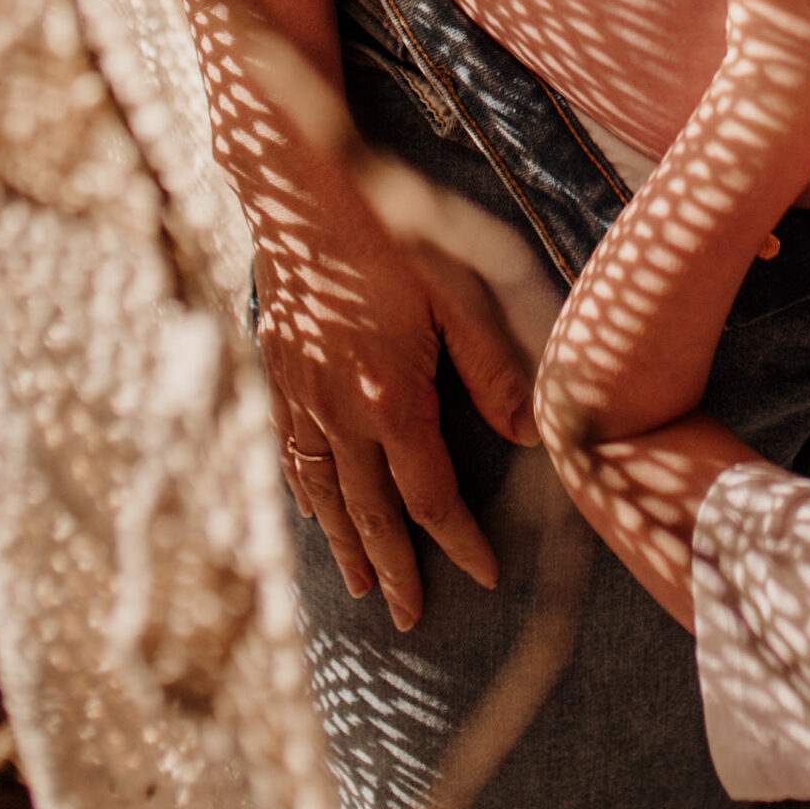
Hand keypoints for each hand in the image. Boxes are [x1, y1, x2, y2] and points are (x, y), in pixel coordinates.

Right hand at [256, 163, 537, 633]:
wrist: (300, 189)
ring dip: (344, 544)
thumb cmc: (392, 233)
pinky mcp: (277, 372)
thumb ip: (495, 368)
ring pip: (324, 492)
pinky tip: (309, 512)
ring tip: (360, 588)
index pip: (430, 496)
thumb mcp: (460, 292)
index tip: (482, 576)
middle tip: (410, 619)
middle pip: (371, 511)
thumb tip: (532, 435)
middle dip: (396, 569)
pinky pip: (289, 451)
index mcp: (392, 398)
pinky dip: (302, 491)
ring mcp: (301, 395)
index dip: (459, 542)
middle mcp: (340, 411)